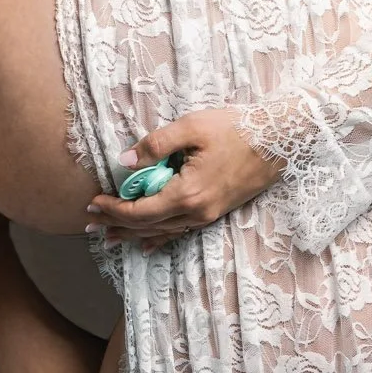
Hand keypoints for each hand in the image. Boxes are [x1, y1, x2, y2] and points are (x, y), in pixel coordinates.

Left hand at [86, 109, 282, 246]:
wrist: (280, 139)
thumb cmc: (236, 128)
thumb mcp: (192, 127)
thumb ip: (155, 145)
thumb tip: (125, 161)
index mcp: (187, 193)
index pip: (140, 210)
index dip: (113, 210)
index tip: (92, 204)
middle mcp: (197, 212)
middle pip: (147, 226)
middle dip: (117, 225)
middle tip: (90, 224)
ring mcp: (208, 216)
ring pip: (163, 232)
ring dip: (134, 234)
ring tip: (110, 237)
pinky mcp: (216, 212)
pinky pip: (180, 232)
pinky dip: (160, 238)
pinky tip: (148, 245)